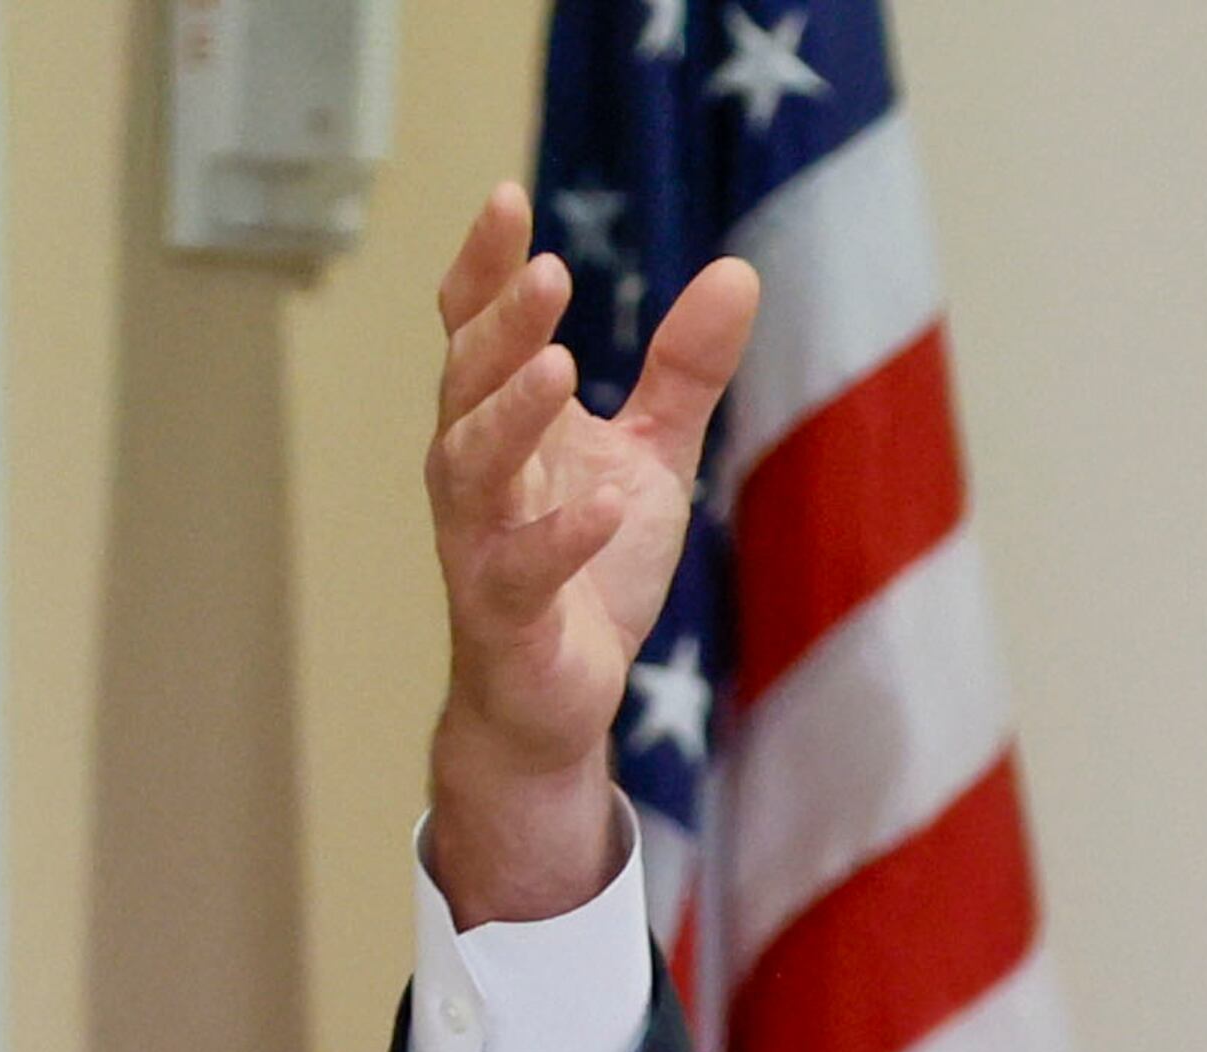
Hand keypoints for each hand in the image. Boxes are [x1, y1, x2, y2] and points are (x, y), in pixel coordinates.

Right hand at [421, 183, 759, 925]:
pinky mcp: (506, 618)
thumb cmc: (589, 570)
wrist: (560, 699)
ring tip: (559, 366)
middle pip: (467, 382)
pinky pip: (523, 573)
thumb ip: (684, 370)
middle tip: (546, 271)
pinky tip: (606, 508)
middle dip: (500, 327)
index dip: (484, 267)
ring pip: (471, 467)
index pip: (475, 328)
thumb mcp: (651, 457)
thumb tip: (738, 269)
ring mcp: (480, 544)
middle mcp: (476, 474)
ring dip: (509, 414)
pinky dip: (562, 540)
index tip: (506, 198)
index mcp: (505, 424)